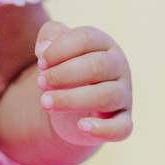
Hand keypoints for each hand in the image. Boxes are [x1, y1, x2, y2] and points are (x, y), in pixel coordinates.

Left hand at [35, 21, 131, 148]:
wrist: (73, 107)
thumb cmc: (65, 70)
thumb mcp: (55, 49)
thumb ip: (49, 35)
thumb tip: (44, 49)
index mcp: (103, 44)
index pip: (86, 38)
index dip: (60, 49)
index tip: (41, 62)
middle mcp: (119, 67)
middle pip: (97, 66)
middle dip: (64, 74)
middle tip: (40, 83)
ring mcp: (124, 95)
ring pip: (106, 96)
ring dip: (71, 99)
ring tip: (45, 103)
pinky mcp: (123, 122)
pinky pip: (122, 127)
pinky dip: (103, 129)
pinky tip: (81, 127)